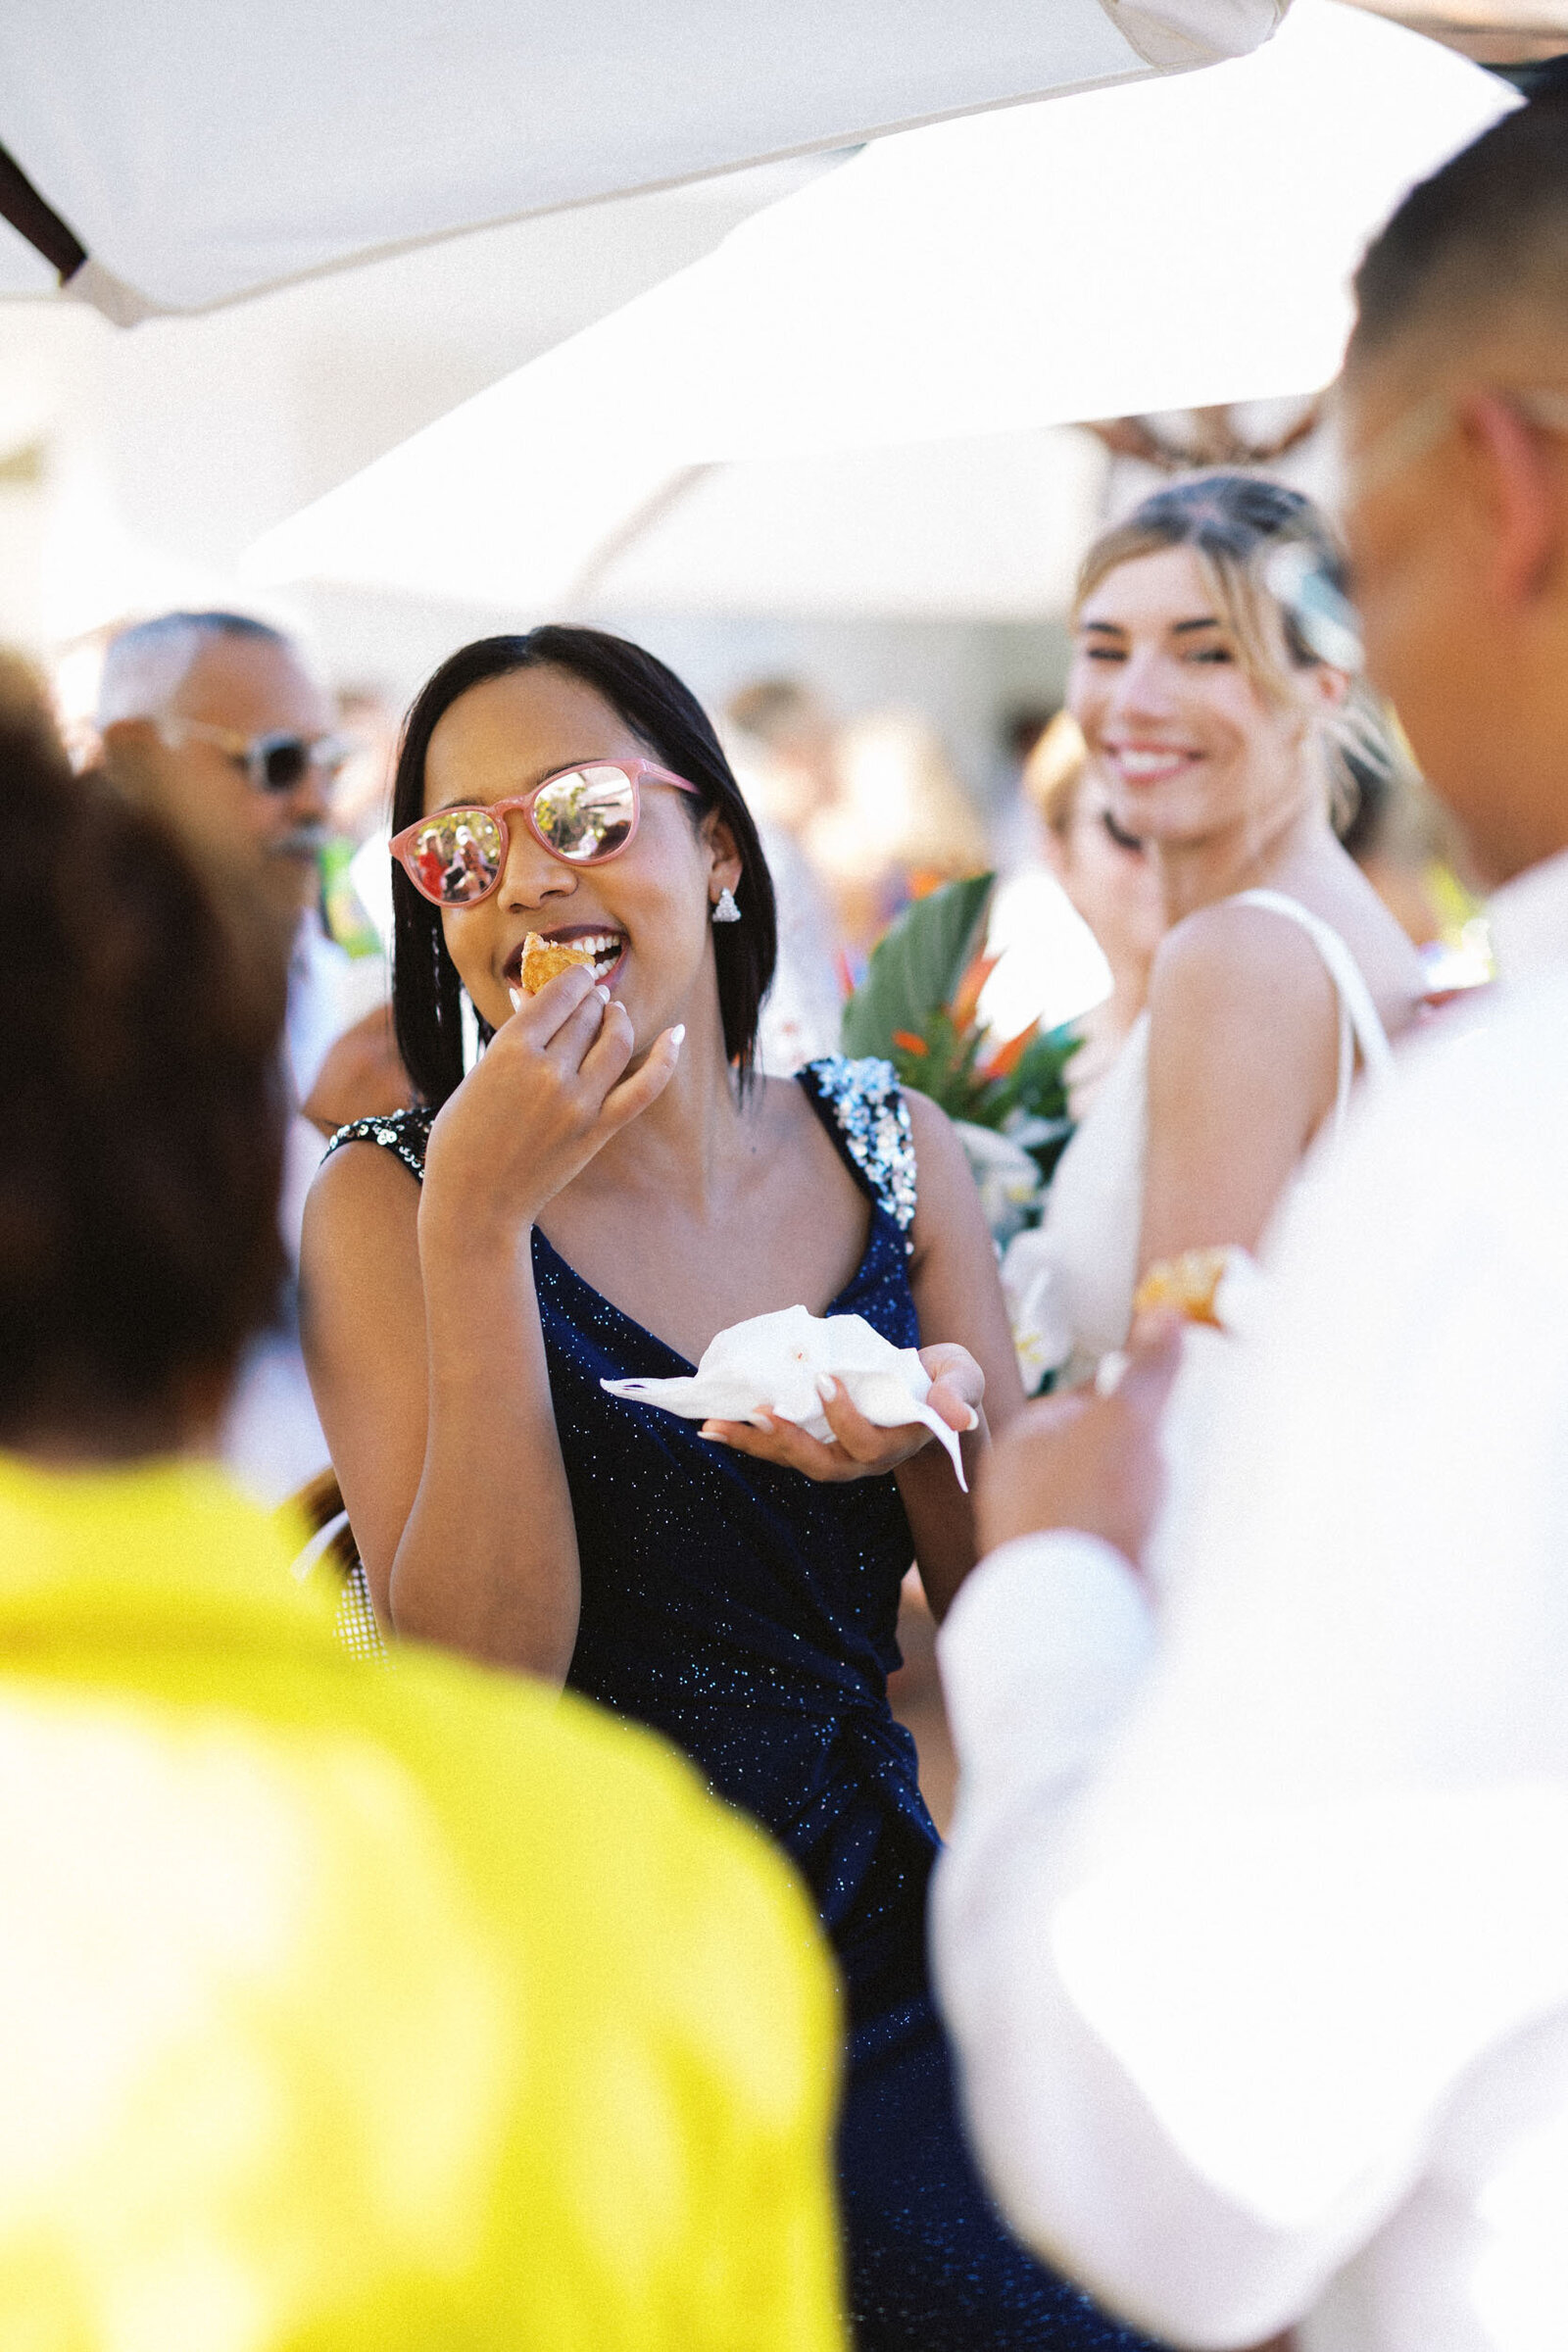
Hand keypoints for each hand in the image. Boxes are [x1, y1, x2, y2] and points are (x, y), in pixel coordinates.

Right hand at [420, 967, 682, 1239]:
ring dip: (618, 1018)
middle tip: (593, 996)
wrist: (476, 1202)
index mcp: (511, 1051)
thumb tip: (538, 997)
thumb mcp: (478, 1075)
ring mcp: (579, 1103)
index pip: (560, 994)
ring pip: (616, 1040)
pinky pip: (645, 1086)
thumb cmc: (462, 1137)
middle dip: (592, 999)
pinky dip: (666, 1057)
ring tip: (614, 1013)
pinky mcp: (598, 1130)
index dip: (575, 978)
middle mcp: (549, 1072)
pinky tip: (677, 1034)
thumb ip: (513, 1039)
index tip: (580, 974)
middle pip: (588, 1014)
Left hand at [701, 1342, 982, 1483]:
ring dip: (753, 1445)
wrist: (932, 1391)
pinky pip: (779, 1449)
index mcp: (898, 1444)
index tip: (823, 1379)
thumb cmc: (947, 1381)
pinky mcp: (817, 1443)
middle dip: (787, 1442)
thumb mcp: (965, 1377)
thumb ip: (959, 1392)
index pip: (867, 1443)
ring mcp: (838, 1456)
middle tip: (757, 1413)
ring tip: (713, 1426)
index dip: (844, 1417)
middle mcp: (864, 1461)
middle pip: (822, 1466)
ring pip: (793, 1461)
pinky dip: (747, 1439)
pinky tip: (712, 1426)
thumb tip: (959, 1417)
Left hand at [976, 1315, 1183, 1571]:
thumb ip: (1146, 1372)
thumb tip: (1164, 1314)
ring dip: (1135, 1503)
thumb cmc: (1087, 1505)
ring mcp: (1037, 1540)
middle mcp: (1017, 1493)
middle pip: (1090, 1457)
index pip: (1079, 1405)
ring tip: (1173, 1501)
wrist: (1071, 1611)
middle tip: (1177, 1455)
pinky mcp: (1061, 1581)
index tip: (1165, 1405)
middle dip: (1135, 1455)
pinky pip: (1103, 1547)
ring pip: (1097, 1505)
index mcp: (1020, 1445)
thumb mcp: (1125, 1421)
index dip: (1127, 1400)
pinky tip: (1156, 1545)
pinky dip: (1131, 1542)